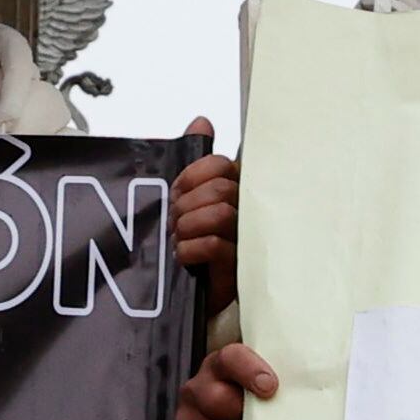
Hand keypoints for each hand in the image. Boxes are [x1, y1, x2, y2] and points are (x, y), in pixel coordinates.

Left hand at [173, 119, 235, 287]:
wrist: (174, 298)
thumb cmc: (185, 246)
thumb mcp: (182, 198)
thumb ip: (192, 159)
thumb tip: (202, 122)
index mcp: (232, 192)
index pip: (221, 165)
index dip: (192, 176)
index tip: (177, 194)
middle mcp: (244, 214)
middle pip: (221, 189)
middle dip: (187, 205)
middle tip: (175, 223)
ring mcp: (245, 243)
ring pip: (220, 214)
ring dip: (188, 226)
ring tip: (179, 240)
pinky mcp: (238, 271)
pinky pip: (215, 245)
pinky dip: (191, 249)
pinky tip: (184, 257)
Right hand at [173, 340, 276, 419]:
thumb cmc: (266, 412)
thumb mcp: (274, 392)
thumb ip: (284, 385)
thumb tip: (316, 389)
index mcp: (222, 365)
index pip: (231, 358)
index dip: (249, 370)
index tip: (271, 387)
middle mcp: (198, 388)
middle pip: (217, 400)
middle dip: (249, 418)